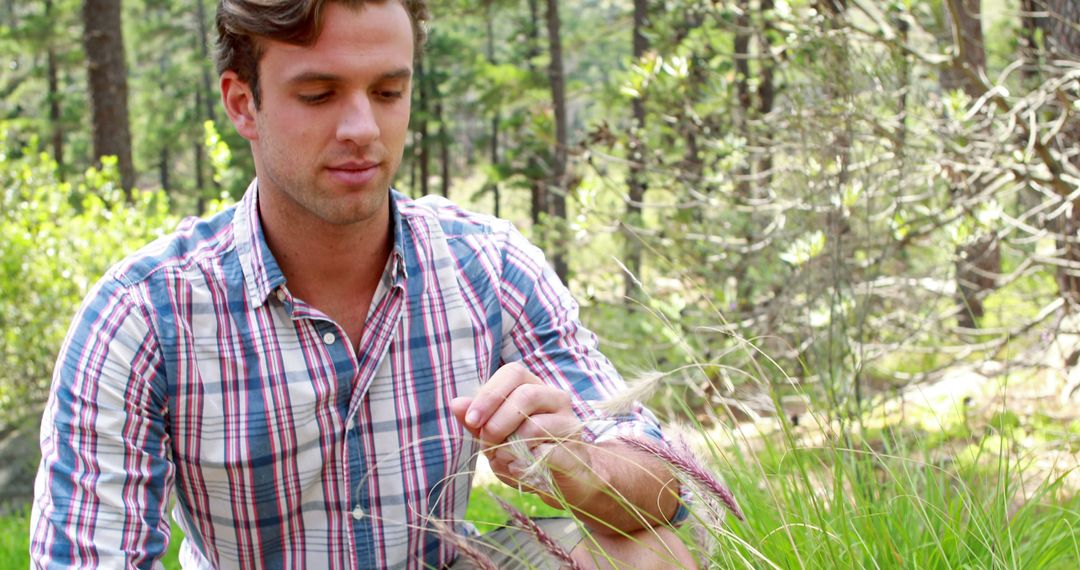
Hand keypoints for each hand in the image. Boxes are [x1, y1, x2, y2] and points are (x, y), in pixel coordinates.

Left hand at [450, 362, 603, 505]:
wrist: (561, 480)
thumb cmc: (524, 452)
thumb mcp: (494, 435)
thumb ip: (476, 420)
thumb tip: (455, 403)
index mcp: (533, 385)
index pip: (512, 373)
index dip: (489, 395)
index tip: (471, 421)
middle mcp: (555, 397)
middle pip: (525, 395)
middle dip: (497, 422)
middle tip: (487, 442)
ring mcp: (569, 422)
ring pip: (535, 425)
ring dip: (510, 447)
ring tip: (504, 460)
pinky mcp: (575, 449)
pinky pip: (545, 454)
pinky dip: (524, 465)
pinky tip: (520, 470)